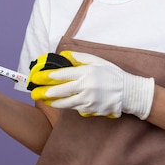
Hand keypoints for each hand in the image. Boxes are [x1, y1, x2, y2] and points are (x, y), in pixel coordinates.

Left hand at [29, 52, 154, 119]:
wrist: (128, 92)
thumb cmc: (113, 74)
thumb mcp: (98, 61)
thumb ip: (80, 57)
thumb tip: (65, 55)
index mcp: (87, 72)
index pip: (63, 74)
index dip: (50, 76)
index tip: (40, 77)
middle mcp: (86, 86)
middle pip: (61, 91)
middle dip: (47, 92)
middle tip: (36, 93)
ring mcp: (89, 99)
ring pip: (66, 103)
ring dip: (54, 102)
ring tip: (45, 101)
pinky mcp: (92, 109)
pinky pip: (76, 108)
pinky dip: (68, 106)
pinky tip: (61, 104)